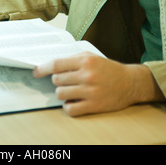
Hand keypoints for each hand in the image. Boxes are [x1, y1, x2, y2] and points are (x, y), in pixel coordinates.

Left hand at [33, 53, 164, 115]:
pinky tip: (74, 101)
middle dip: (57, 81)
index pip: (56, 64)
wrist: (129, 82)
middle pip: (57, 80)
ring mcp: (90, 91)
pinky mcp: (94, 105)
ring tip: (71, 91)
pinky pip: (70, 109)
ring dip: (62, 93)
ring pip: (61, 94)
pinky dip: (68, 106)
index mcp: (85, 61)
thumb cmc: (108, 68)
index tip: (36, 72)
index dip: (43, 68)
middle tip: (66, 81)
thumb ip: (72, 58)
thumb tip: (52, 65)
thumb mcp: (91, 56)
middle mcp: (87, 75)